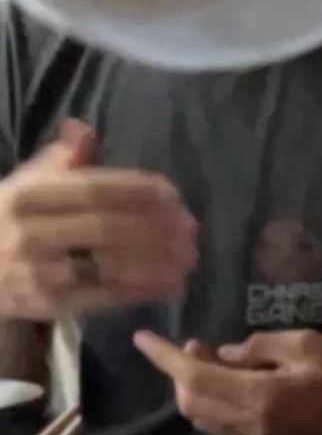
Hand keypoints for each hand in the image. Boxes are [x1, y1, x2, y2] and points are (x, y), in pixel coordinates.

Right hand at [0, 121, 197, 319]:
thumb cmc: (8, 223)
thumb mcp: (23, 186)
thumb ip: (59, 161)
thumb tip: (84, 129)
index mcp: (26, 195)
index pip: (92, 189)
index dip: (136, 190)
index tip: (173, 194)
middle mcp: (31, 231)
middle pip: (106, 227)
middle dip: (155, 227)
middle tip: (191, 229)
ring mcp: (40, 272)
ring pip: (110, 265)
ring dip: (157, 261)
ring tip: (189, 257)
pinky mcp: (52, 305)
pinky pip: (106, 297)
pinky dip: (143, 290)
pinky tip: (172, 285)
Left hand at [133, 327, 321, 434]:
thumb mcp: (305, 345)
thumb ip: (259, 347)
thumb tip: (225, 354)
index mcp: (260, 398)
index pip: (194, 378)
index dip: (164, 358)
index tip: (142, 338)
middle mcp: (251, 426)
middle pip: (190, 403)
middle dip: (181, 373)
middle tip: (196, 345)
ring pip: (203, 419)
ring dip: (194, 391)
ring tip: (211, 361)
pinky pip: (223, 427)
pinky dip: (211, 404)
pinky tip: (228, 384)